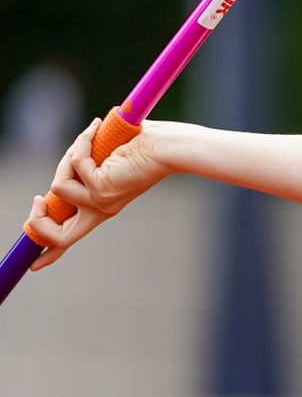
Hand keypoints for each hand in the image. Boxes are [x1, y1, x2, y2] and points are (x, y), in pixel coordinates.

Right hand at [21, 117, 170, 270]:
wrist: (171, 146)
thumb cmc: (147, 146)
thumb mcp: (110, 161)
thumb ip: (88, 166)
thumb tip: (74, 154)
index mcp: (103, 206)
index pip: (71, 237)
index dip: (51, 253)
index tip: (35, 266)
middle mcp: (101, 209)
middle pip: (59, 238)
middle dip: (38, 221)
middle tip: (37, 201)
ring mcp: (100, 202)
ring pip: (58, 188)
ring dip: (67, 158)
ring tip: (89, 138)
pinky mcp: (102, 188)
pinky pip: (74, 166)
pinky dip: (81, 145)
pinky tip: (96, 130)